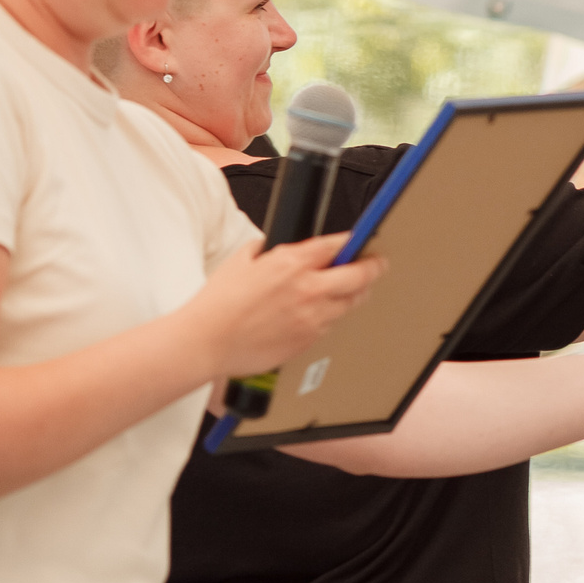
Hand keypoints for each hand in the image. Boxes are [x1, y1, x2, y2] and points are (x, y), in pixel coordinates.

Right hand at [185, 236, 386, 379]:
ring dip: (355, 293)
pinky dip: (330, 316)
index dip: (355, 241)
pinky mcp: (310, 339)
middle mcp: (308, 289)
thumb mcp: (242, 260)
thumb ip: (269, 250)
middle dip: (374, 266)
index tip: (363, 241)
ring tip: (351, 289)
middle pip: (361, 275)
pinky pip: (332, 324)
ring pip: (351, 302)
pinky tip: (318, 313)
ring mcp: (313, 316)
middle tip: (378, 264)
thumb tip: (282, 247)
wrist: (206, 342)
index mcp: (291, 263)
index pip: (338, 245)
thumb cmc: (218, 303)